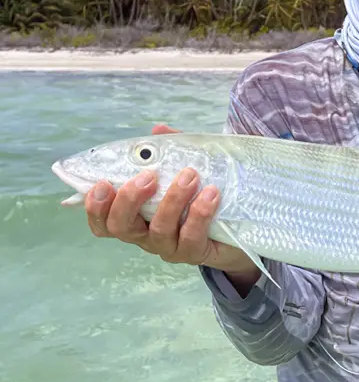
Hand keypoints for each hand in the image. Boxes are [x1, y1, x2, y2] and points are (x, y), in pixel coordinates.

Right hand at [84, 124, 257, 281]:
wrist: (238, 226)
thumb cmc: (200, 194)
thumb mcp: (183, 169)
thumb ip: (170, 150)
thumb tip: (158, 129)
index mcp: (135, 216)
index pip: (103, 221)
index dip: (96, 207)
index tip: (103, 183)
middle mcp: (145, 235)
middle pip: (121, 227)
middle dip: (129, 201)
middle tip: (148, 177)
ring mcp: (169, 246)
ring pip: (159, 229)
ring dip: (172, 200)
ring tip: (190, 176)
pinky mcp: (194, 252)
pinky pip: (191, 236)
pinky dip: (199, 213)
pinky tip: (211, 194)